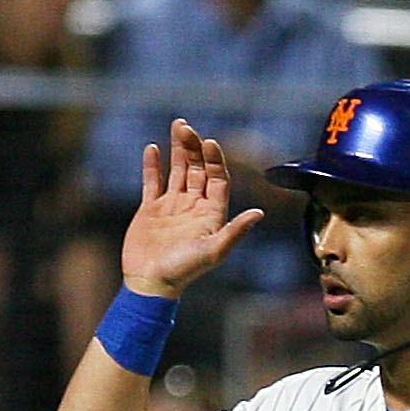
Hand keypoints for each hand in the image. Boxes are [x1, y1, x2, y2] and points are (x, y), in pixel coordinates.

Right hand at [123, 119, 265, 298]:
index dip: (215, 159)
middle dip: (193, 147)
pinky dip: (152, 165)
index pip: (217, 178)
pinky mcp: (151, 210)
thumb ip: (235, 231)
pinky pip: (153, 182)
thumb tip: (259, 213)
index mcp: (211, 214)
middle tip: (185, 126)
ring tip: (177, 126)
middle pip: (198, 169)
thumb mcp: (213, 251)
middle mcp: (194, 206)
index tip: (209, 142)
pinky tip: (152, 148)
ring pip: (178, 171)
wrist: (150, 284)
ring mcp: (172, 206)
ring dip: (178, 149)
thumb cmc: (183, 271)